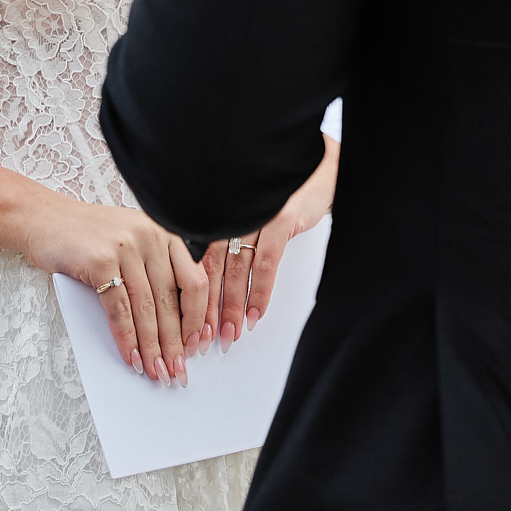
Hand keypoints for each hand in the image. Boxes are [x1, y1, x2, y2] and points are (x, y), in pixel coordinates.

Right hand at [16, 188, 206, 384]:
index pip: (195, 281)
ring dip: (153, 347)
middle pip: (172, 299)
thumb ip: (156, 269)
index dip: (198, 318)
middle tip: (178, 371)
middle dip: (176, 341)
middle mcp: (151, 235)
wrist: (46, 218)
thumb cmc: (90, 236)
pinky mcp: (100, 260)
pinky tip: (131, 357)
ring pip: (147, 308)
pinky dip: (127, 338)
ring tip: (157, 371)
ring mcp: (126, 246)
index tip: (197, 345)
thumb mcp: (134, 241)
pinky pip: (119, 309)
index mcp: (166, 231)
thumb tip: (176, 325)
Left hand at [206, 134, 338, 345]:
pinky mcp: (279, 219)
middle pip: (212, 269)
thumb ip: (228, 241)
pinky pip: (265, 263)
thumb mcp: (249, 216)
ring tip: (230, 333)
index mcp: (219, 213)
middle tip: (204, 339)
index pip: (199, 261)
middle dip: (208, 308)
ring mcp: (254, 216)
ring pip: (236, 270)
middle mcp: (230, 213)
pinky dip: (259, 292)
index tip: (191, 325)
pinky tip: (255, 313)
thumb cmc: (282, 195)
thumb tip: (209, 286)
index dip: (194, 296)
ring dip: (232, 306)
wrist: (319, 170)